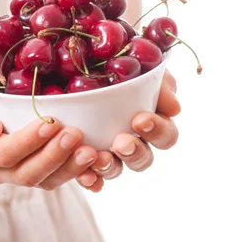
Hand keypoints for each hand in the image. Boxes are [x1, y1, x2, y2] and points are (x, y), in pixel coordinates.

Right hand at [0, 72, 99, 190]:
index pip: (3, 154)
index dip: (28, 142)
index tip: (51, 123)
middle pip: (27, 174)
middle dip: (54, 156)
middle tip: (77, 135)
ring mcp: (18, 172)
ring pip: (46, 180)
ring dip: (71, 168)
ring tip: (92, 150)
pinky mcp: (39, 169)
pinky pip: (59, 177)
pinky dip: (79, 174)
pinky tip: (98, 165)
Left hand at [80, 70, 180, 190]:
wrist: (67, 65)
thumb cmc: (112, 62)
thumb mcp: (140, 64)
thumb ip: (160, 82)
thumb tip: (174, 108)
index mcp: (152, 121)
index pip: (166, 136)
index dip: (158, 131)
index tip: (140, 120)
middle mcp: (133, 141)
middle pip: (143, 159)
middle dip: (135, 153)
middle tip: (121, 142)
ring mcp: (108, 152)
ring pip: (116, 170)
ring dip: (110, 167)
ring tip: (98, 158)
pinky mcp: (82, 158)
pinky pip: (89, 176)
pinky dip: (89, 179)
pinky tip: (85, 175)